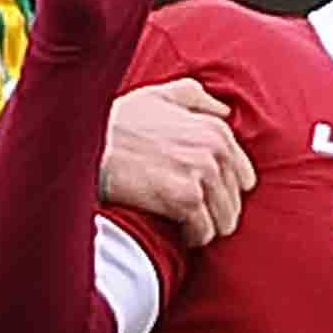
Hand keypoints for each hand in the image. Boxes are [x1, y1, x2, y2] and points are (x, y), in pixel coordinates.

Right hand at [102, 78, 250, 245]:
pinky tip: (178, 232)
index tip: (206, 196)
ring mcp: (202, 176)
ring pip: (224, 220)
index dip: (225, 190)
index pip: (244, 175)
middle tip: (194, 216)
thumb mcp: (160, 96)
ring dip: (206, 227)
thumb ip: (197, 99)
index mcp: (216, 130)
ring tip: (187, 226)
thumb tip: (223, 110)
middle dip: (216, 211)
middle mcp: (215, 151)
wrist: (88, 143)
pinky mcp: (185, 199)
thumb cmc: (120, 121)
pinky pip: (203, 231)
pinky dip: (192, 237)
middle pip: (235, 201)